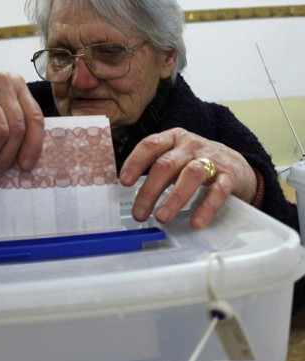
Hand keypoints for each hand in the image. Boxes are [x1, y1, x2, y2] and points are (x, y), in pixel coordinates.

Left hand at [119, 128, 256, 227]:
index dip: (135, 162)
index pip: (150, 145)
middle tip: (139, 213)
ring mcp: (211, 159)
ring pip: (191, 175)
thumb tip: (129, 194)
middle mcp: (190, 145)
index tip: (124, 181)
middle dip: (150, 190)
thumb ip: (154, 169)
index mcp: (172, 139)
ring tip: (162, 217)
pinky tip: (196, 221)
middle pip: (166, 164)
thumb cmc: (195, 162)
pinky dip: (206, 207)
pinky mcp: (229, 175)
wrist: (235, 164)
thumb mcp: (174, 157)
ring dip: (174, 198)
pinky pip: (218, 191)